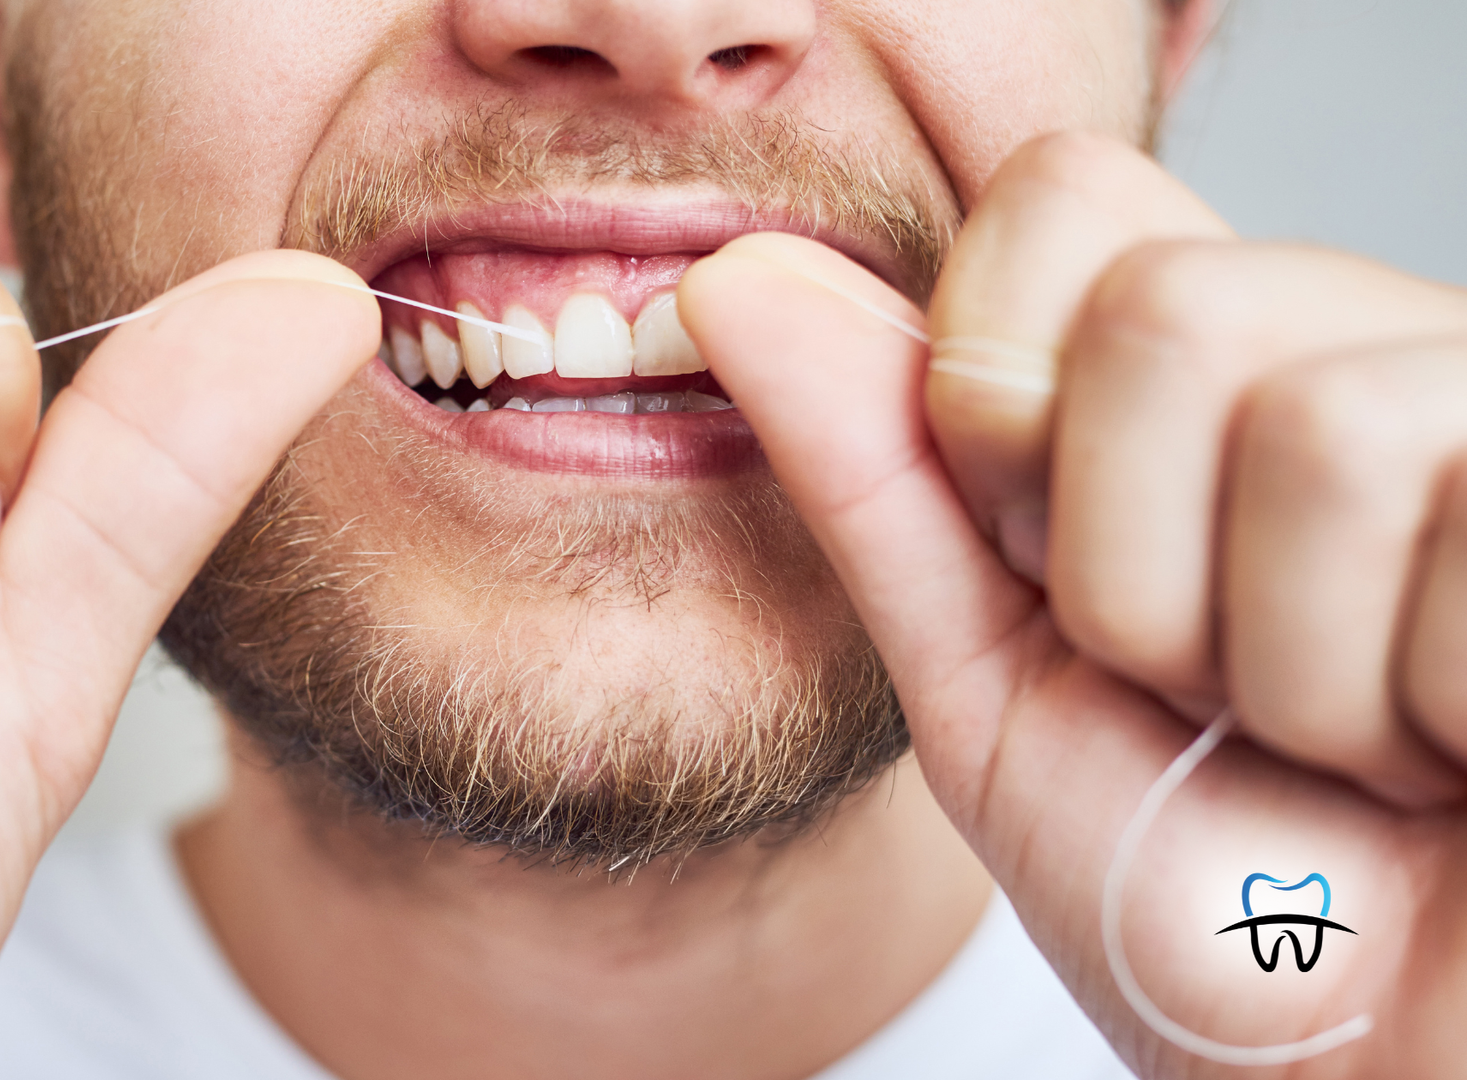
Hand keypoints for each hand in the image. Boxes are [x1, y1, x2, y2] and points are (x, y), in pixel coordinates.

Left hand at [680, 132, 1466, 1077]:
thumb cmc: (1198, 894)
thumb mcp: (987, 677)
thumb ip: (876, 476)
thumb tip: (727, 279)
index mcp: (1213, 374)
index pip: (1066, 196)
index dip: (1001, 391)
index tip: (1042, 562)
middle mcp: (1372, 351)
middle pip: (1168, 311)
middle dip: (1132, 580)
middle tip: (1216, 693)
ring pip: (1315, 430)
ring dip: (1288, 671)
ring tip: (1351, 744)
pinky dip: (1425, 701)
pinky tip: (1459, 739)